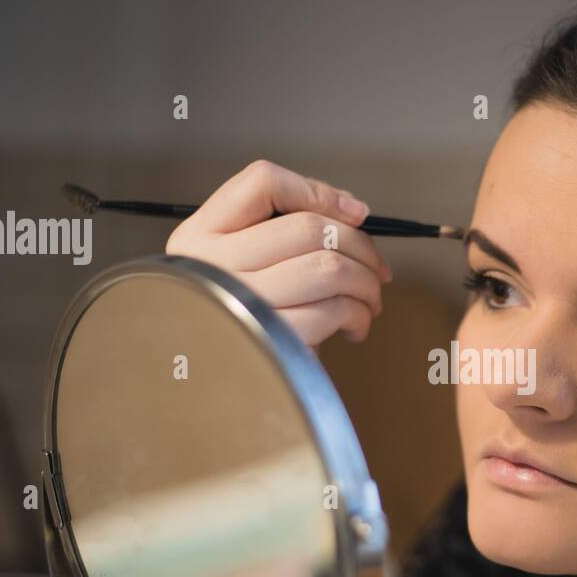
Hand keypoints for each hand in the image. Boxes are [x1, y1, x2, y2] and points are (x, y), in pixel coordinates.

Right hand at [165, 159, 392, 347]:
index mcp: (199, 237)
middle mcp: (210, 265)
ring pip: (329, 267)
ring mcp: (238, 304)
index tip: (354, 213)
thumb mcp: (245, 269)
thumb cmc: (245, 325)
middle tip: (377, 269)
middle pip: (309, 227)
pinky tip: (354, 327)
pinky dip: (360, 315)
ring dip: (366, 283)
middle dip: (361, 246)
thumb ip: (282, 233)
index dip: (317, 192)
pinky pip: (334, 310)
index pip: (260, 182)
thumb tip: (353, 211)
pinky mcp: (269, 340)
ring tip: (369, 299)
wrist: (215, 394)